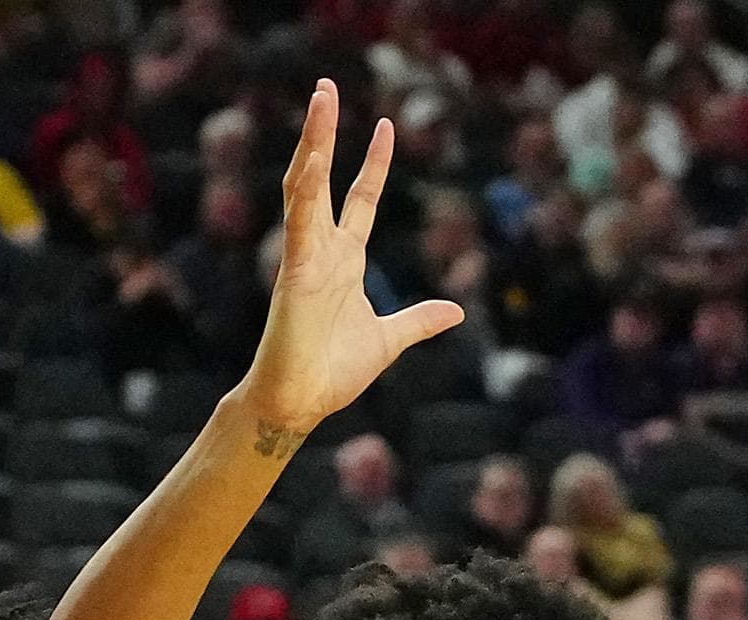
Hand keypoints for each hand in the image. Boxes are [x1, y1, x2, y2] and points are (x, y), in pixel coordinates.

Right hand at [236, 82, 464, 437]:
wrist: (300, 403)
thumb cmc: (333, 372)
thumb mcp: (390, 339)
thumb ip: (418, 321)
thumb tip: (454, 311)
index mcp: (344, 260)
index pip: (361, 198)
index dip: (373, 163)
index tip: (386, 125)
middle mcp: (322, 250)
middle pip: (323, 178)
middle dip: (325, 132)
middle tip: (327, 87)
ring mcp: (305, 257)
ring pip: (306, 187)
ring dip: (313, 142)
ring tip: (320, 100)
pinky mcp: (293, 273)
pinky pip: (300, 225)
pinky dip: (307, 191)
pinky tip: (315, 158)